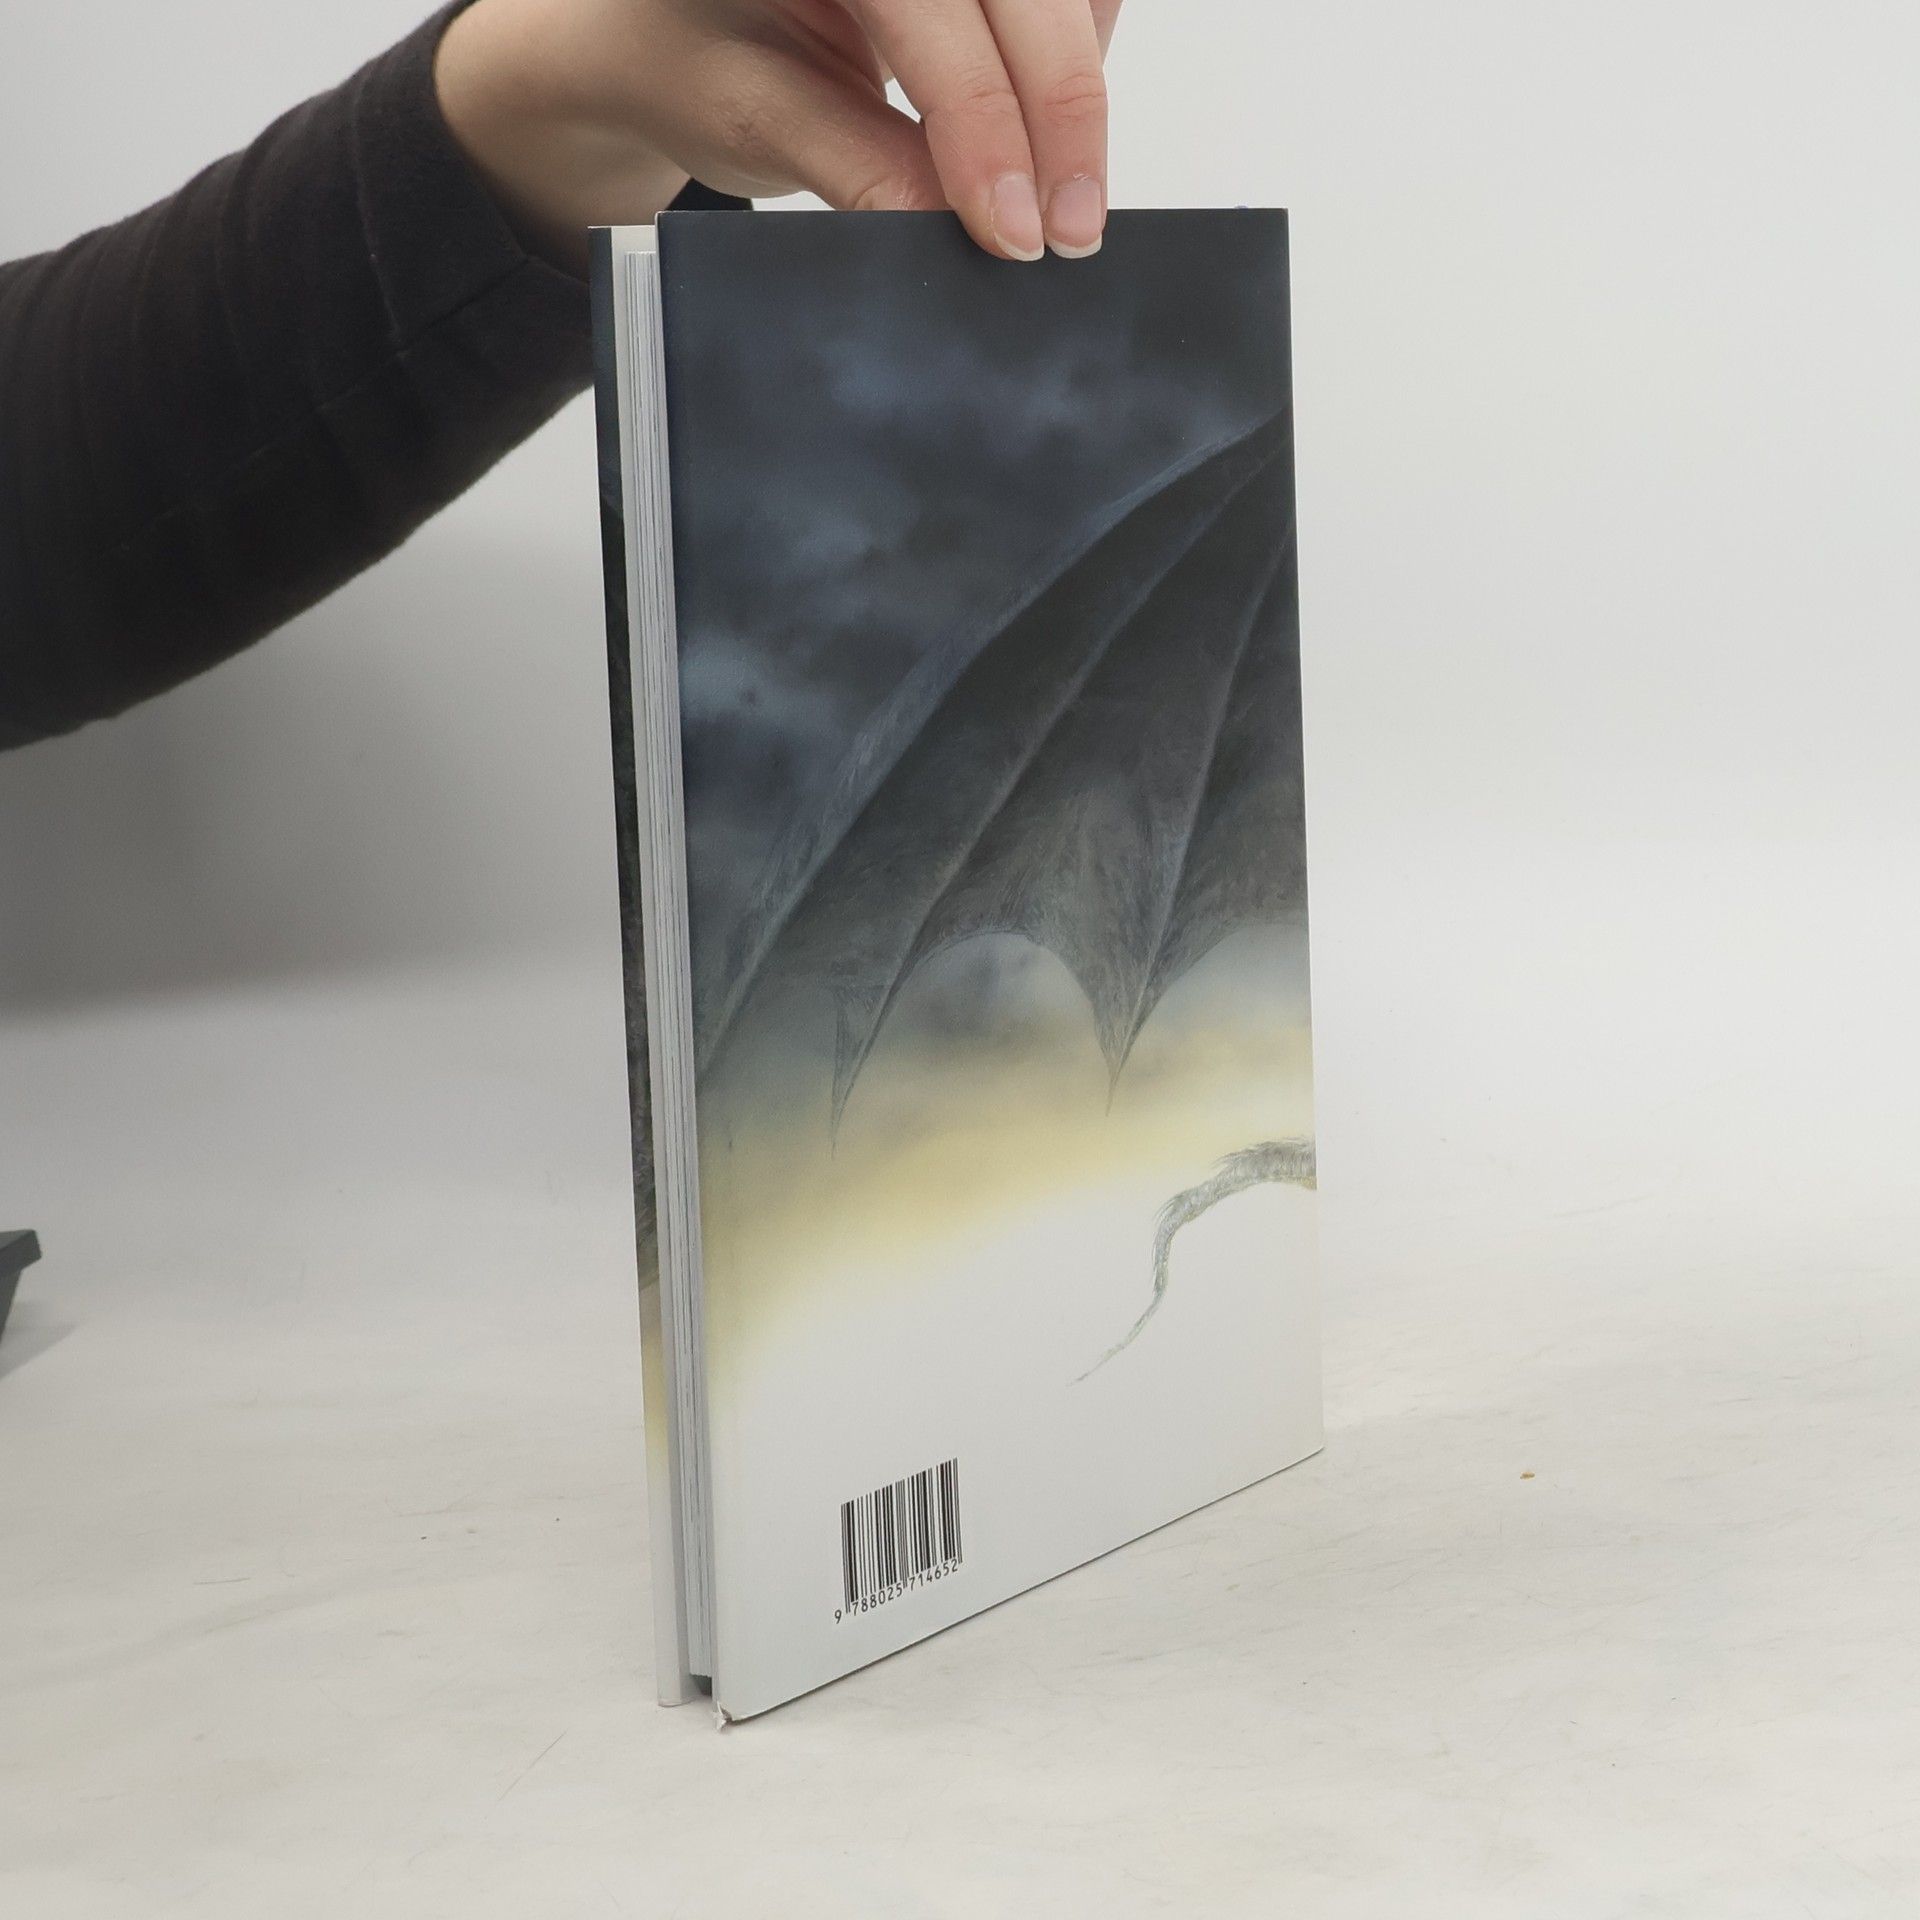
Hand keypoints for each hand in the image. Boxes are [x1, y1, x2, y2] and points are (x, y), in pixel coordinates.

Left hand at [436, 0, 1122, 272]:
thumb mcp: (754, 117)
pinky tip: (1051, 129)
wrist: (664, 38)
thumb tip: (957, 226)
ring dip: (1077, 82)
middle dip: (1061, 114)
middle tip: (1069, 232)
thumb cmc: (686, 59)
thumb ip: (860, 167)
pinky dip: (1076, 57)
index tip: (1013, 229)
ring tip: (1063, 191)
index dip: (987, 125)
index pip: (937, 16)